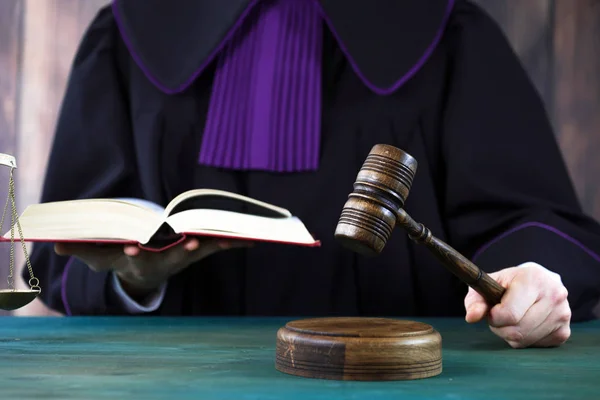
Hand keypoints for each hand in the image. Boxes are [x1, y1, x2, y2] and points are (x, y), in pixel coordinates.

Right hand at [55, 238, 251, 297]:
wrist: (144, 274)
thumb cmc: (119, 260)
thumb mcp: (98, 257)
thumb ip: (81, 250)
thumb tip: (58, 244)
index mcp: (141, 260)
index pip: (137, 257)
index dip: (136, 252)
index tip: (134, 246)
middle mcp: (164, 261)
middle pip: (175, 255)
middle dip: (184, 249)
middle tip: (193, 242)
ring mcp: (183, 257)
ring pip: (202, 250)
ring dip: (218, 243)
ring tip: (236, 237)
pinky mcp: (197, 251)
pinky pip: (217, 247)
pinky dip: (233, 243)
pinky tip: (252, 239)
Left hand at [464, 262, 570, 347]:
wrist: (536, 282)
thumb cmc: (507, 284)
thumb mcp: (488, 284)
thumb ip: (475, 300)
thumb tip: (471, 317)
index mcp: (534, 279)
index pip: (510, 314)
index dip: (494, 317)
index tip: (492, 310)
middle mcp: (554, 296)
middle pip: (517, 330)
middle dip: (500, 327)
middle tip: (499, 316)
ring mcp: (563, 315)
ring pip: (525, 340)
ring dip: (510, 334)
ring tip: (510, 319)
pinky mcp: (564, 331)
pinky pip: (535, 346)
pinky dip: (523, 339)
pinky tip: (524, 324)